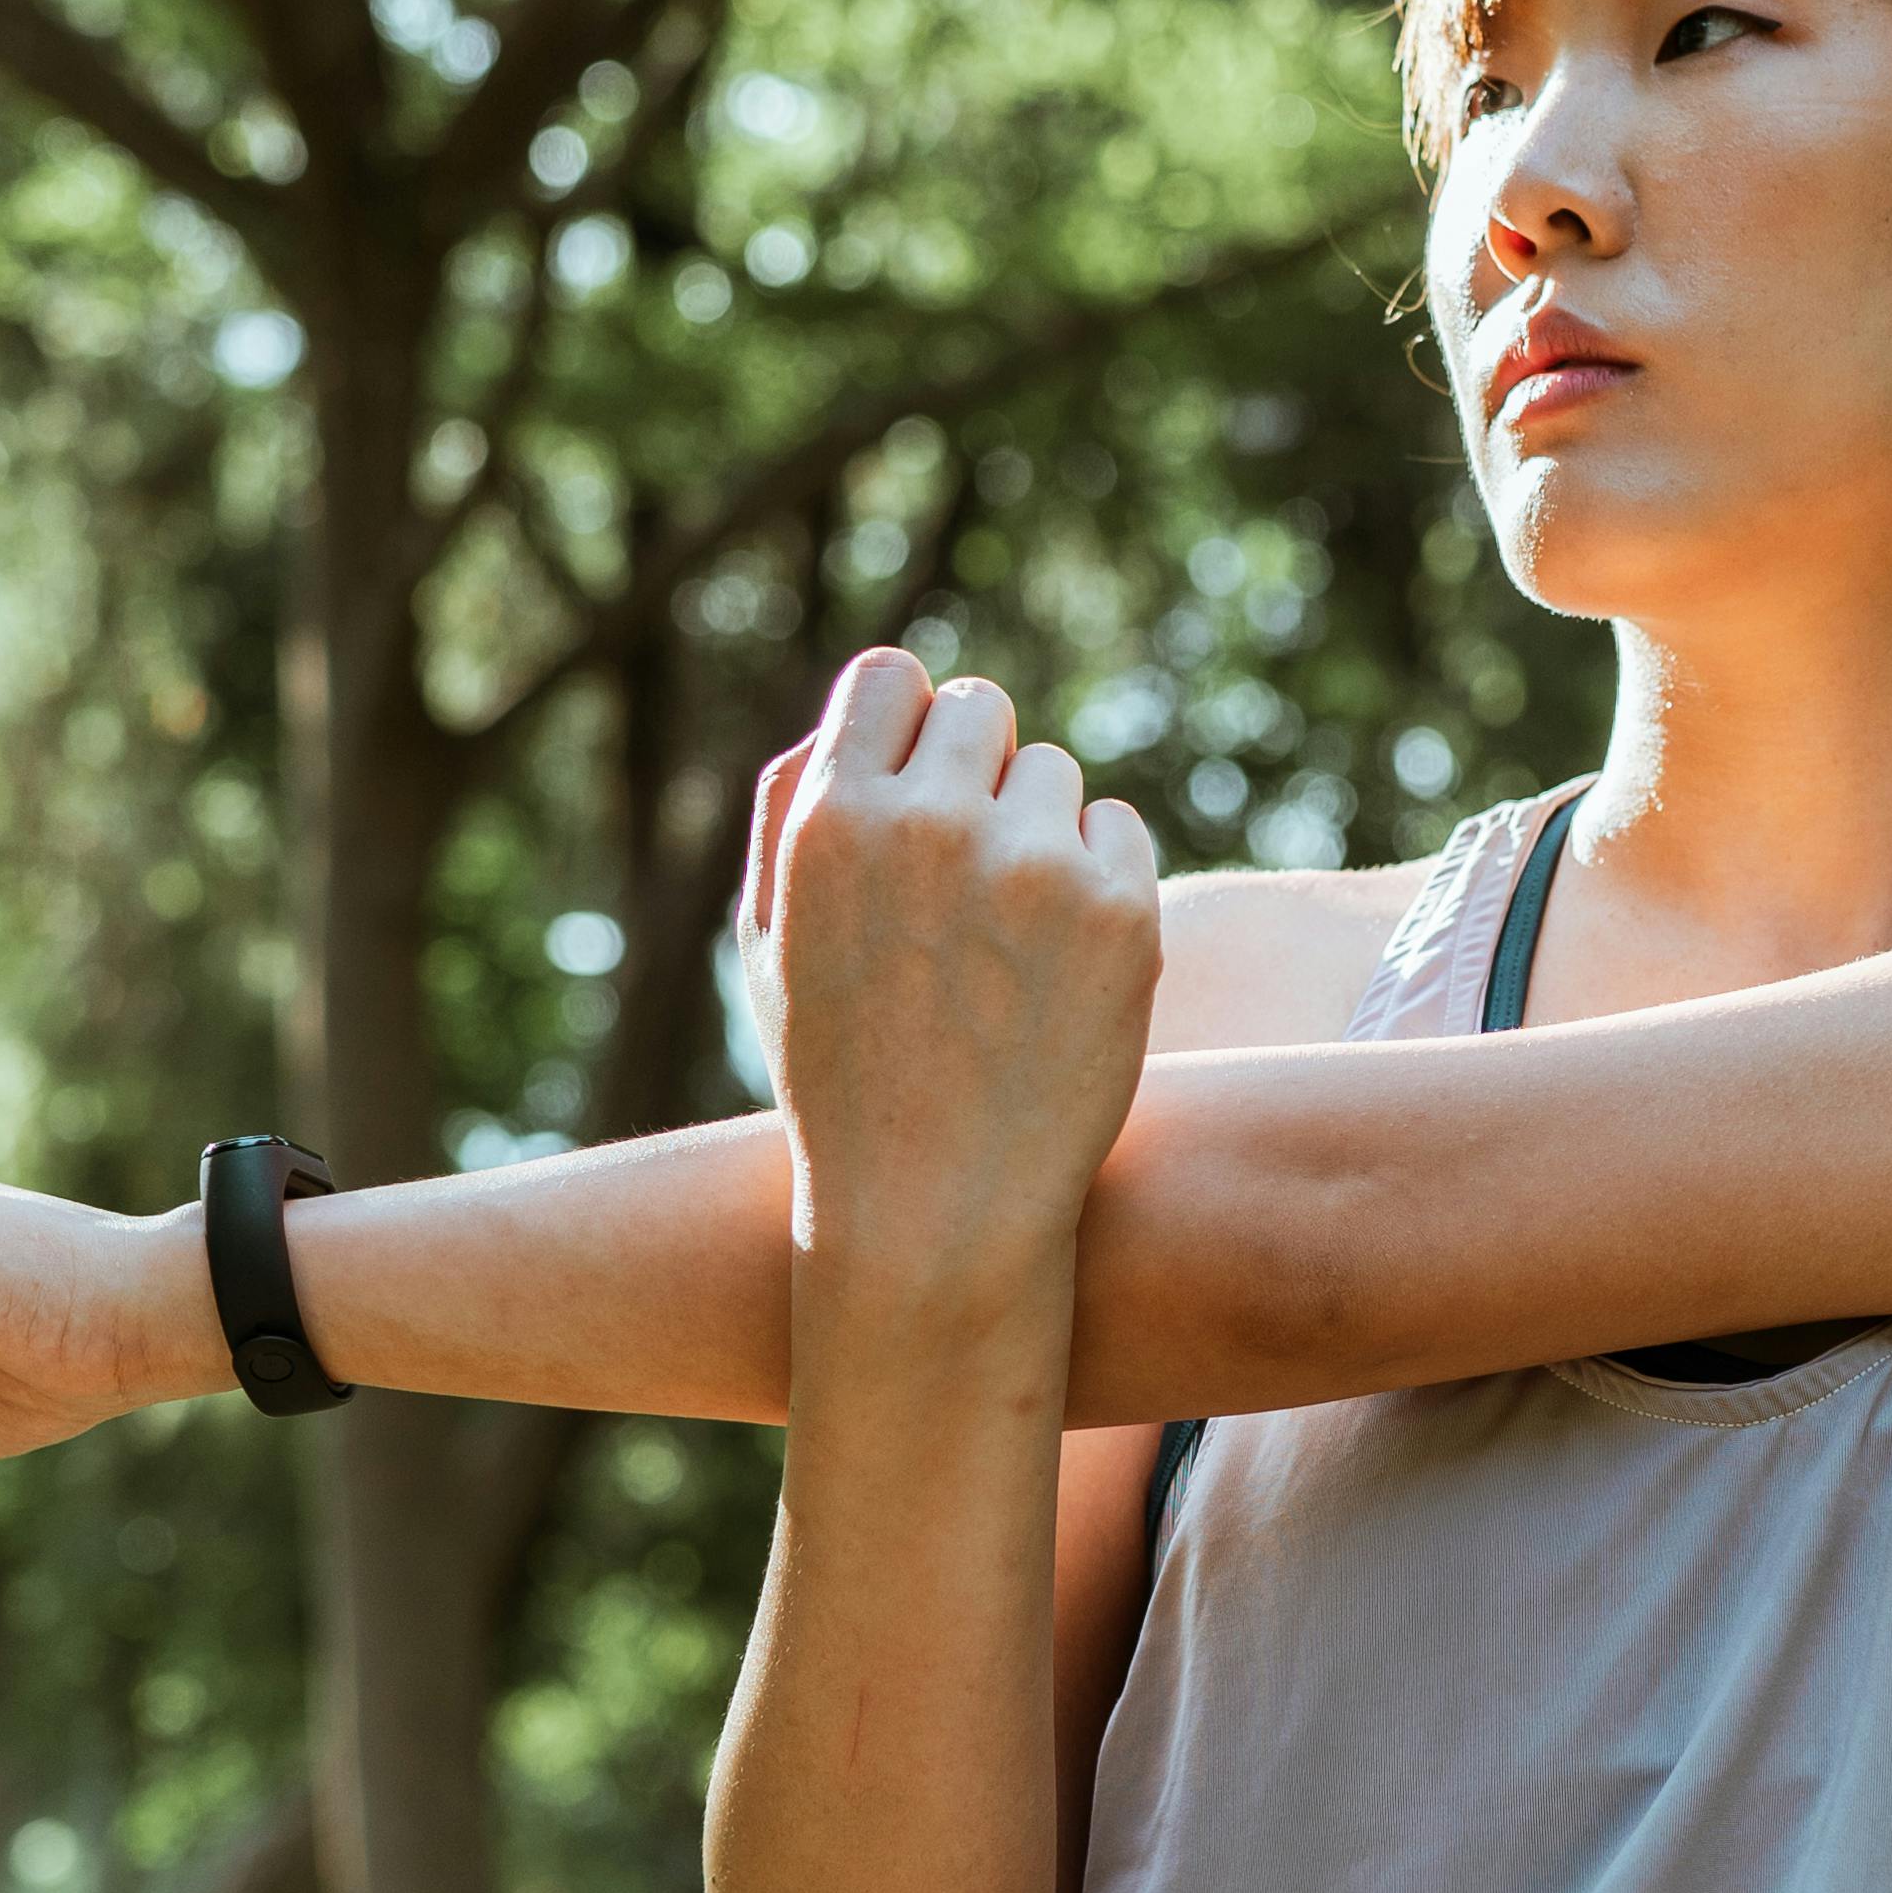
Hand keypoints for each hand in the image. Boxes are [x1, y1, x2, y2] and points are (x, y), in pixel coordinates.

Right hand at [743, 653, 1159, 1327]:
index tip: (919, 783)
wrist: (934, 1215)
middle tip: (969, 870)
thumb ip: (795, 810)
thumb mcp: (770, 945)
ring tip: (1002, 947)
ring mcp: (1033, 866)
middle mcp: (931, 824)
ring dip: (1038, 834)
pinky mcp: (1120, 913)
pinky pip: (1119, 833)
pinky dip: (1099, 883)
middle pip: (980, 708)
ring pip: (1055, 776)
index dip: (907, 726)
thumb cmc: (841, 1080)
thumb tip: (863, 708)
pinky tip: (1058, 970)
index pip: (890, 677)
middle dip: (978, 772)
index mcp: (832, 819)